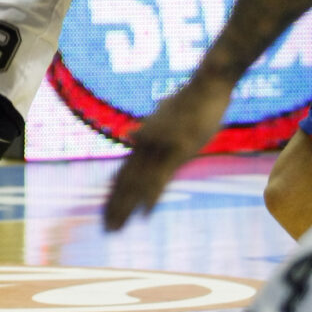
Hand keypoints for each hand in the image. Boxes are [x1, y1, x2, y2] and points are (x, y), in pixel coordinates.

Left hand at [103, 72, 232, 230]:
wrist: (206, 84)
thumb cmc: (190, 97)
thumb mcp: (163, 114)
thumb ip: (147, 128)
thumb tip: (133, 134)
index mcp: (145, 140)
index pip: (124, 171)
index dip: (115, 191)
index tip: (105, 209)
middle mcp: (147, 145)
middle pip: (126, 180)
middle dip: (116, 205)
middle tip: (106, 228)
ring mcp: (161, 148)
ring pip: (138, 183)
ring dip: (127, 207)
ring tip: (116, 227)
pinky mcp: (177, 150)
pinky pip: (162, 178)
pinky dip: (150, 197)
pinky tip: (143, 215)